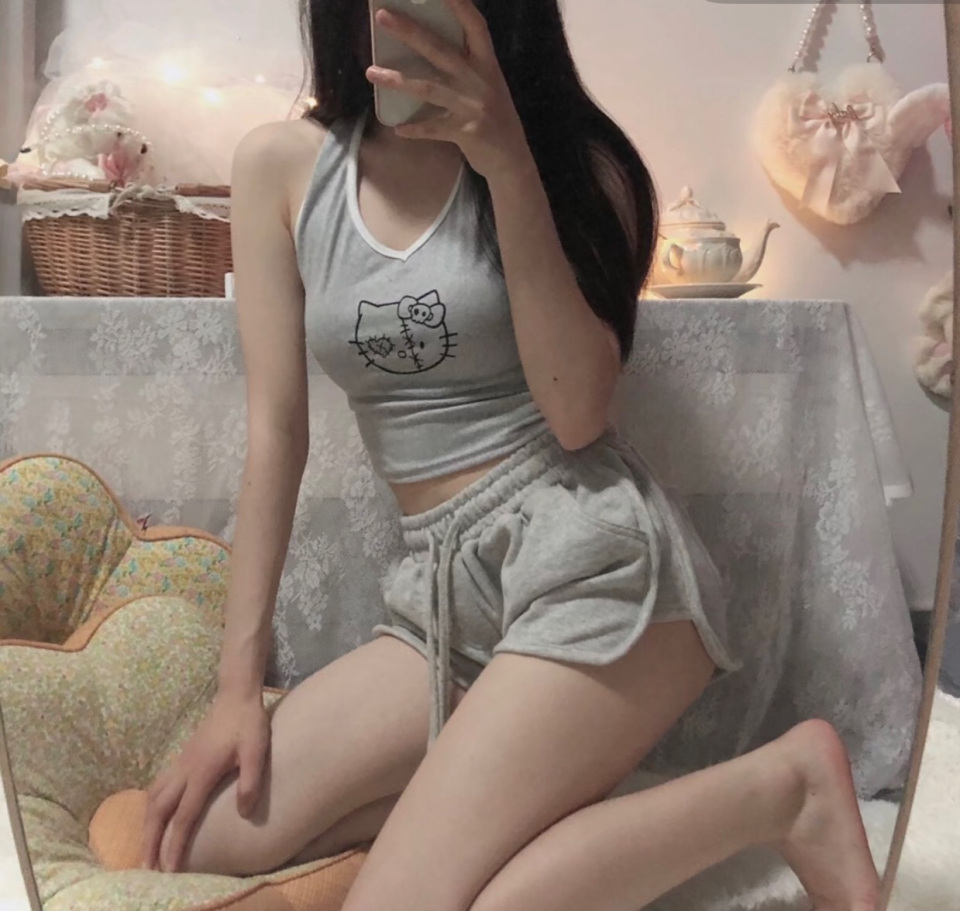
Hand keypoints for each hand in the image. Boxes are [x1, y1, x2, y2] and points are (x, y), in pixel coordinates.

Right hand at [140, 690, 270, 872]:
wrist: (235, 696)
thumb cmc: (248, 724)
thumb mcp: (257, 750)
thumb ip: (251, 781)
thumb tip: (244, 813)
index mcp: (201, 772)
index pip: (183, 816)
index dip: (174, 845)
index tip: (168, 870)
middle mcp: (184, 770)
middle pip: (158, 811)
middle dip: (150, 841)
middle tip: (146, 868)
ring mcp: (180, 762)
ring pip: (153, 798)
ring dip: (147, 824)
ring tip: (146, 847)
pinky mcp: (182, 758)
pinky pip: (158, 786)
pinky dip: (151, 806)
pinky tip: (154, 814)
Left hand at [365, 0, 532, 178]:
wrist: (512, 159)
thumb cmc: (495, 118)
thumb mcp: (488, 86)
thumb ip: (467, 68)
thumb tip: (428, 47)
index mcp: (488, 64)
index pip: (475, 25)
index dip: (458, 5)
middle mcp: (480, 80)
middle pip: (440, 50)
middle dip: (410, 32)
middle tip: (382, 17)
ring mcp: (472, 106)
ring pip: (428, 87)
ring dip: (397, 80)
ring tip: (370, 72)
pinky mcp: (465, 132)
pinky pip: (432, 128)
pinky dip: (413, 129)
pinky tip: (396, 128)